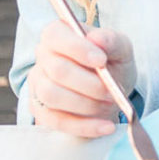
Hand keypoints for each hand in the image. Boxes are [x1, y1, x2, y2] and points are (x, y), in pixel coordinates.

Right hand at [28, 20, 136, 137]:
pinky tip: (106, 126)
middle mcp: (43, 57)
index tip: (101, 61)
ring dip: (86, 104)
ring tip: (109, 104)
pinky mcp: (41, 111)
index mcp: (57, 34)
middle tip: (111, 91)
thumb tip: (97, 39)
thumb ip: (111, 40)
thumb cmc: (112, 62)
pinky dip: (84, 126)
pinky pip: (56, 121)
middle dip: (88, 83)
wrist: (111, 91)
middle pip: (57, 70)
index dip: (77, 48)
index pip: (55, 35)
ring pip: (52, 96)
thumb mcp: (121, 48)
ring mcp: (37, 85)